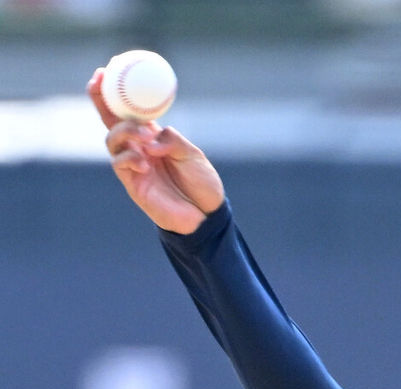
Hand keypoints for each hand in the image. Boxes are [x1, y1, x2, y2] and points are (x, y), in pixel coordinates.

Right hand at [87, 68, 223, 233]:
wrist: (206, 215)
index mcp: (152, 135)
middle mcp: (138, 148)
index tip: (105, 71)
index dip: (112, 92)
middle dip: (101, 100)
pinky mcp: (133, 185)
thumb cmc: (201, 182)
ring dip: (125, 131)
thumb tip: (152, 137)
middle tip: (103, 83)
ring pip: (112, 140)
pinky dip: (129, 158)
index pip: (127, 111)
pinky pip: (120, 165)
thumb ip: (173, 140)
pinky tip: (145, 162)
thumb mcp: (192, 154)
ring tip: (144, 136)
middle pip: (110, 120)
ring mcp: (134, 166)